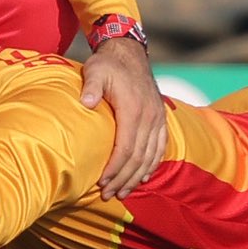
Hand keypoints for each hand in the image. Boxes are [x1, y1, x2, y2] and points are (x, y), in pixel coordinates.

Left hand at [82, 39, 165, 199]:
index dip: (115, 168)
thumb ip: (91, 86)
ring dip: (136, 177)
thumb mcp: (95, 70)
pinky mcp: (160, 119)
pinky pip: (160, 147)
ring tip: (121, 192)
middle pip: (139, 157)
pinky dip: (151, 165)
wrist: (129, 53)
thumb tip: (86, 102)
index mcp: (134, 108)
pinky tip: (142, 178)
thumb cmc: (108, 65)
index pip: (126, 147)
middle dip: (123, 178)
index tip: (102, 183)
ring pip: (150, 156)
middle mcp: (150, 116)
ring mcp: (157, 118)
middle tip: (107, 194)